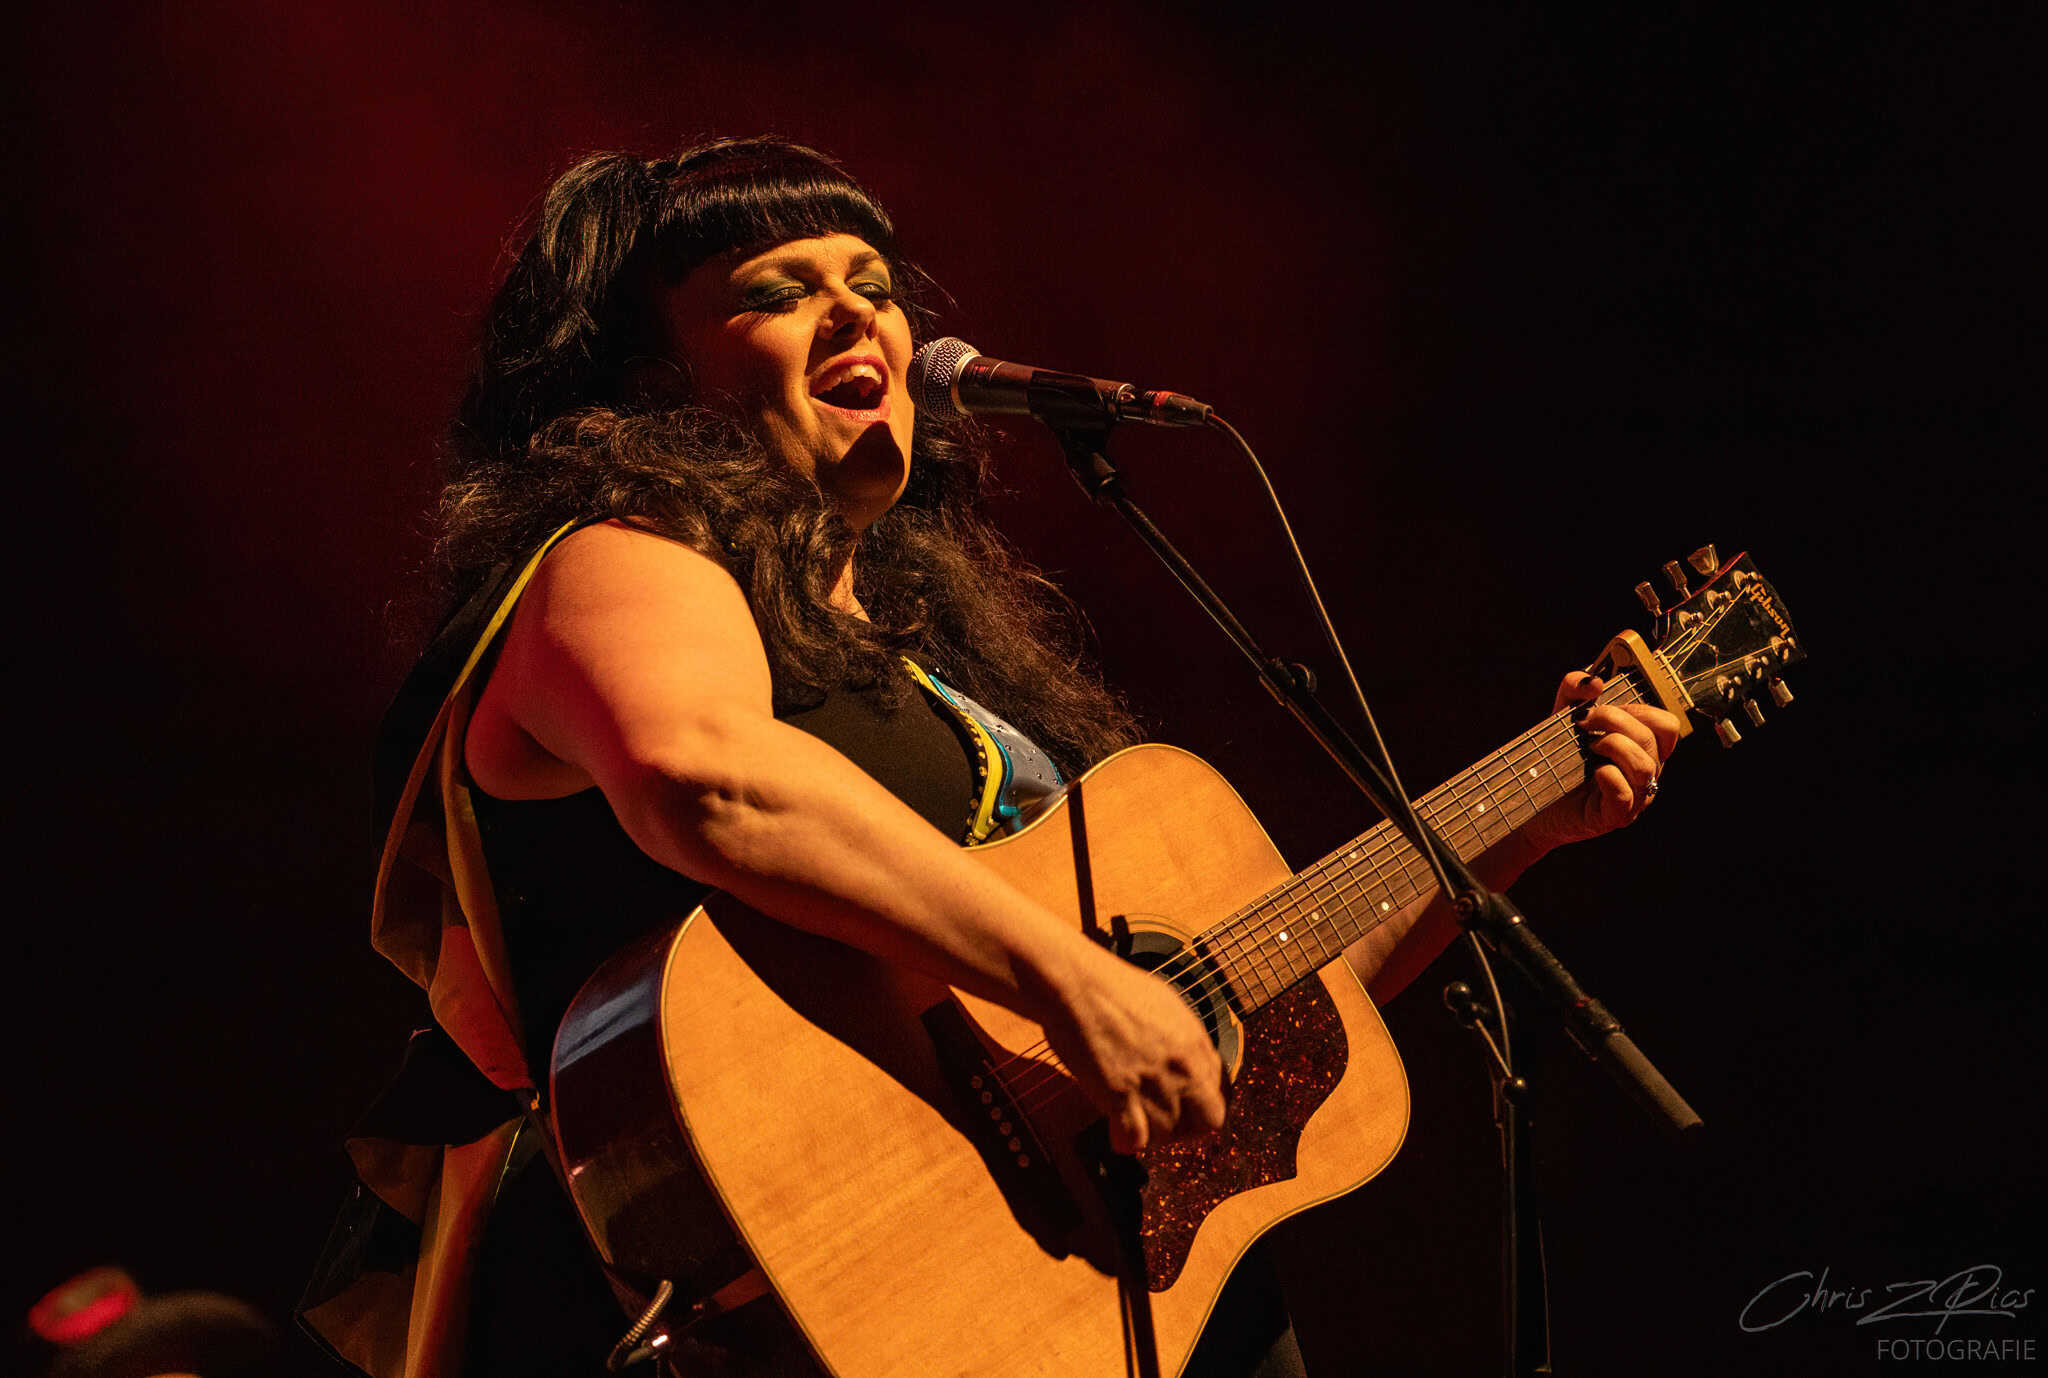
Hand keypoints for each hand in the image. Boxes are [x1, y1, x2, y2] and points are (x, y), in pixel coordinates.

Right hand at [1038, 941, 1226, 1154]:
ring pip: (1170, 1135)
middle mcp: (1182, 1065)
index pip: (1221, 1092)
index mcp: (1195, 1041)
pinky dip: (1127, 1140)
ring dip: (1153, 1133)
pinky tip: (1117, 1128)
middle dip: (1190, 1127)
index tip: (1188, 1108)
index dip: (1203, 1104)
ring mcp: (1153, 1082)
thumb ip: (1184, 1037)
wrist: (1075, 983)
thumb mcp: (1165, 1004)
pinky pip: (1136, 1141)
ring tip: (1135, 1119)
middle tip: (1166, 1121)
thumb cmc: (1111, 987)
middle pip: (1209, 1121)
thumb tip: (1189, 1057)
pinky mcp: (1120, 1095)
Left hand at [1521, 672, 1681, 852]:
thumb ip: (1575, 690)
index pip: (1667, 724)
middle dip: (1615, 720)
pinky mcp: (1616, 816)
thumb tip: (1594, 682)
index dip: (1640, 709)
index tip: (1605, 707)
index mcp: (1642, 748)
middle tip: (1584, 722)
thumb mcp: (1563, 716)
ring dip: (1612, 746)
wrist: (1530, 797)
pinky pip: (1625, 794)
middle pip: (1652, 738)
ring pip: (1644, 765)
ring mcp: (1635, 797)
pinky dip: (1608, 776)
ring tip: (1588, 748)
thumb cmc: (1556, 759)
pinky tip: (1592, 772)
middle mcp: (1645, 772)